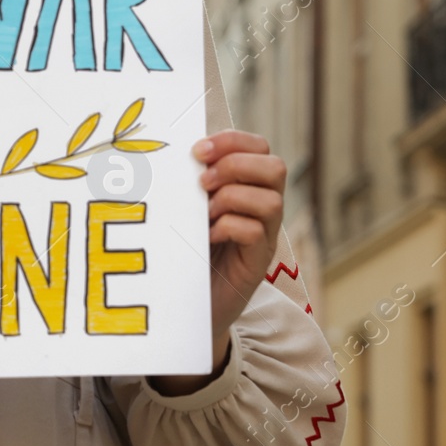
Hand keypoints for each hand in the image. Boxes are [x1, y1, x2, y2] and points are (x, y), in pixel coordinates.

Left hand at [149, 129, 285, 395]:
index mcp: (246, 185)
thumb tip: (170, 148)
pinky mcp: (257, 263)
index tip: (197, 151)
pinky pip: (258, 232)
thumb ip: (189, 181)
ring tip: (204, 212)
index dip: (232, 140)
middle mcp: (262, 207)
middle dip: (235, 165)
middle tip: (202, 182)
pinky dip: (230, 227)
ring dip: (232, 198)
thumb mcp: (186, 207)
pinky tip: (207, 236)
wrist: (185, 305)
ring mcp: (265, 235)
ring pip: (272, 200)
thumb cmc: (184, 247)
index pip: (258, 146)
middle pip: (275, 167)